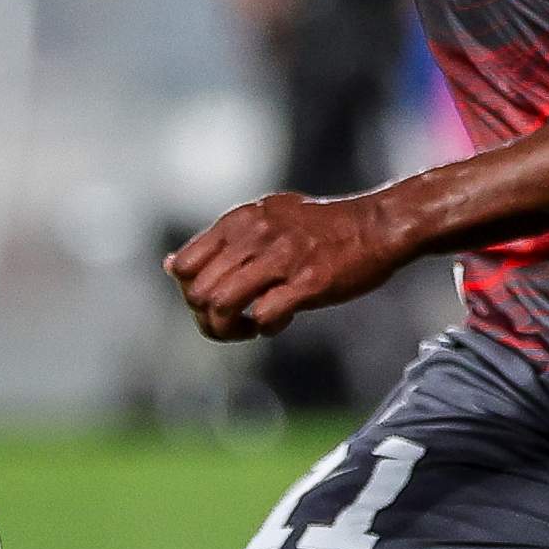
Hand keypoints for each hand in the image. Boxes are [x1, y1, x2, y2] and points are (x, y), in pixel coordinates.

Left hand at [167, 190, 414, 341]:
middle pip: (198, 292)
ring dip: (230, 329)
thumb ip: (219, 241)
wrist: (377, 225)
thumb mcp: (264, 218)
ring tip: (249, 328)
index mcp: (240, 220)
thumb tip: (170, 265)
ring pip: (222, 304)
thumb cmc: (320, 228)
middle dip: (208, 320)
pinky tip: (280, 322)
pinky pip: (264, 316)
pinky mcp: (308, 282)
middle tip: (233, 324)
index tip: (214, 302)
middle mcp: (254, 235)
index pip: (184, 267)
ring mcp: (281, 258)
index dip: (191, 294)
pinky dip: (266, 328)